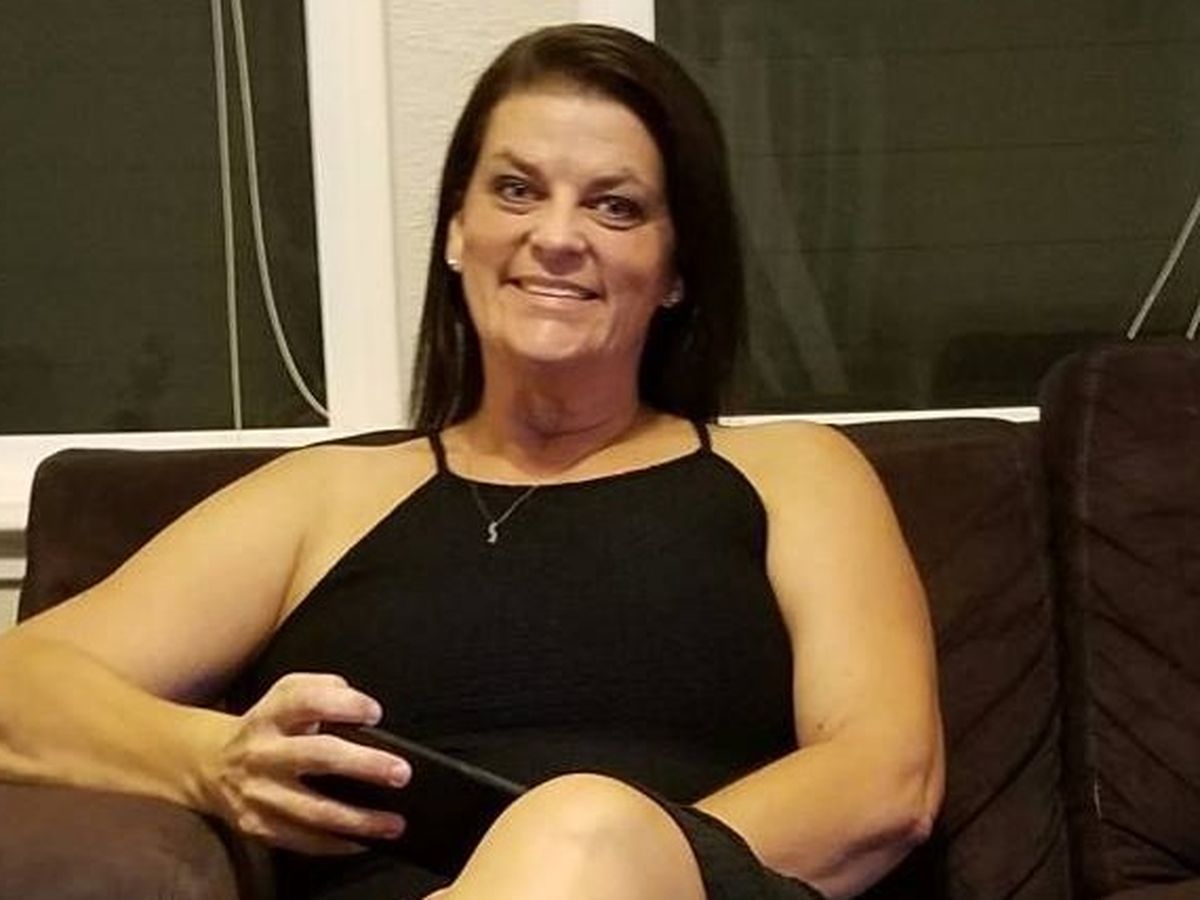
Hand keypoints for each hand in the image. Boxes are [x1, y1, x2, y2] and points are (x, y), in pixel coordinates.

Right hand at [203, 672, 410, 853]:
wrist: (213, 764)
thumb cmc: (269, 727)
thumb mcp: (287, 692)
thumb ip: (325, 689)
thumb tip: (363, 710)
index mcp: (272, 714)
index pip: (308, 701)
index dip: (345, 704)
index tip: (375, 713)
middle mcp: (263, 752)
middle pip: (318, 756)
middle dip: (364, 765)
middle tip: (400, 773)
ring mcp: (259, 793)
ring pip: (314, 810)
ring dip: (359, 820)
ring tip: (392, 823)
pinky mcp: (258, 826)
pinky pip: (303, 840)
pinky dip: (338, 843)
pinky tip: (364, 841)